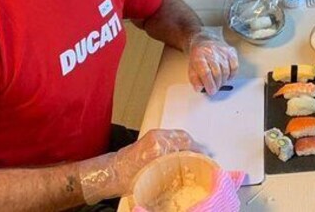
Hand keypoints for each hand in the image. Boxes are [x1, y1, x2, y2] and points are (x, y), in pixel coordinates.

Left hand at [78, 129, 202, 202]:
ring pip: (179, 135)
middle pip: (185, 137)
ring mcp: (154, 135)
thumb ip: (172, 169)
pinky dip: (180, 141)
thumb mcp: (153, 177)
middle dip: (196, 146)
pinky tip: (182, 151)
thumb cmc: (126, 179)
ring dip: (188, 143)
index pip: (186, 145)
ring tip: (195, 154)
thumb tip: (187, 169)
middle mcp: (157, 137)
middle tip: (203, 156)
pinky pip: (171, 135)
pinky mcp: (151, 136)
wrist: (110, 174)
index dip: (198, 152)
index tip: (205, 158)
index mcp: (159, 147)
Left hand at [186, 27, 238, 94]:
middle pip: (217, 73)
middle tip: (214, 89)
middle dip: (216, 85)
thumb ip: (194, 79)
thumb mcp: (191, 67)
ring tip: (219, 83)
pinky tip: (226, 77)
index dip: (209, 84)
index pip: (206, 72)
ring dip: (223, 81)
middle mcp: (212, 52)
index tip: (211, 91)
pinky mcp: (231, 52)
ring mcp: (223, 51)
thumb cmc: (199, 56)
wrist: (206, 40)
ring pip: (226, 71)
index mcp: (199, 56)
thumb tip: (200, 88)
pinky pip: (234, 67)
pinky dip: (231, 75)